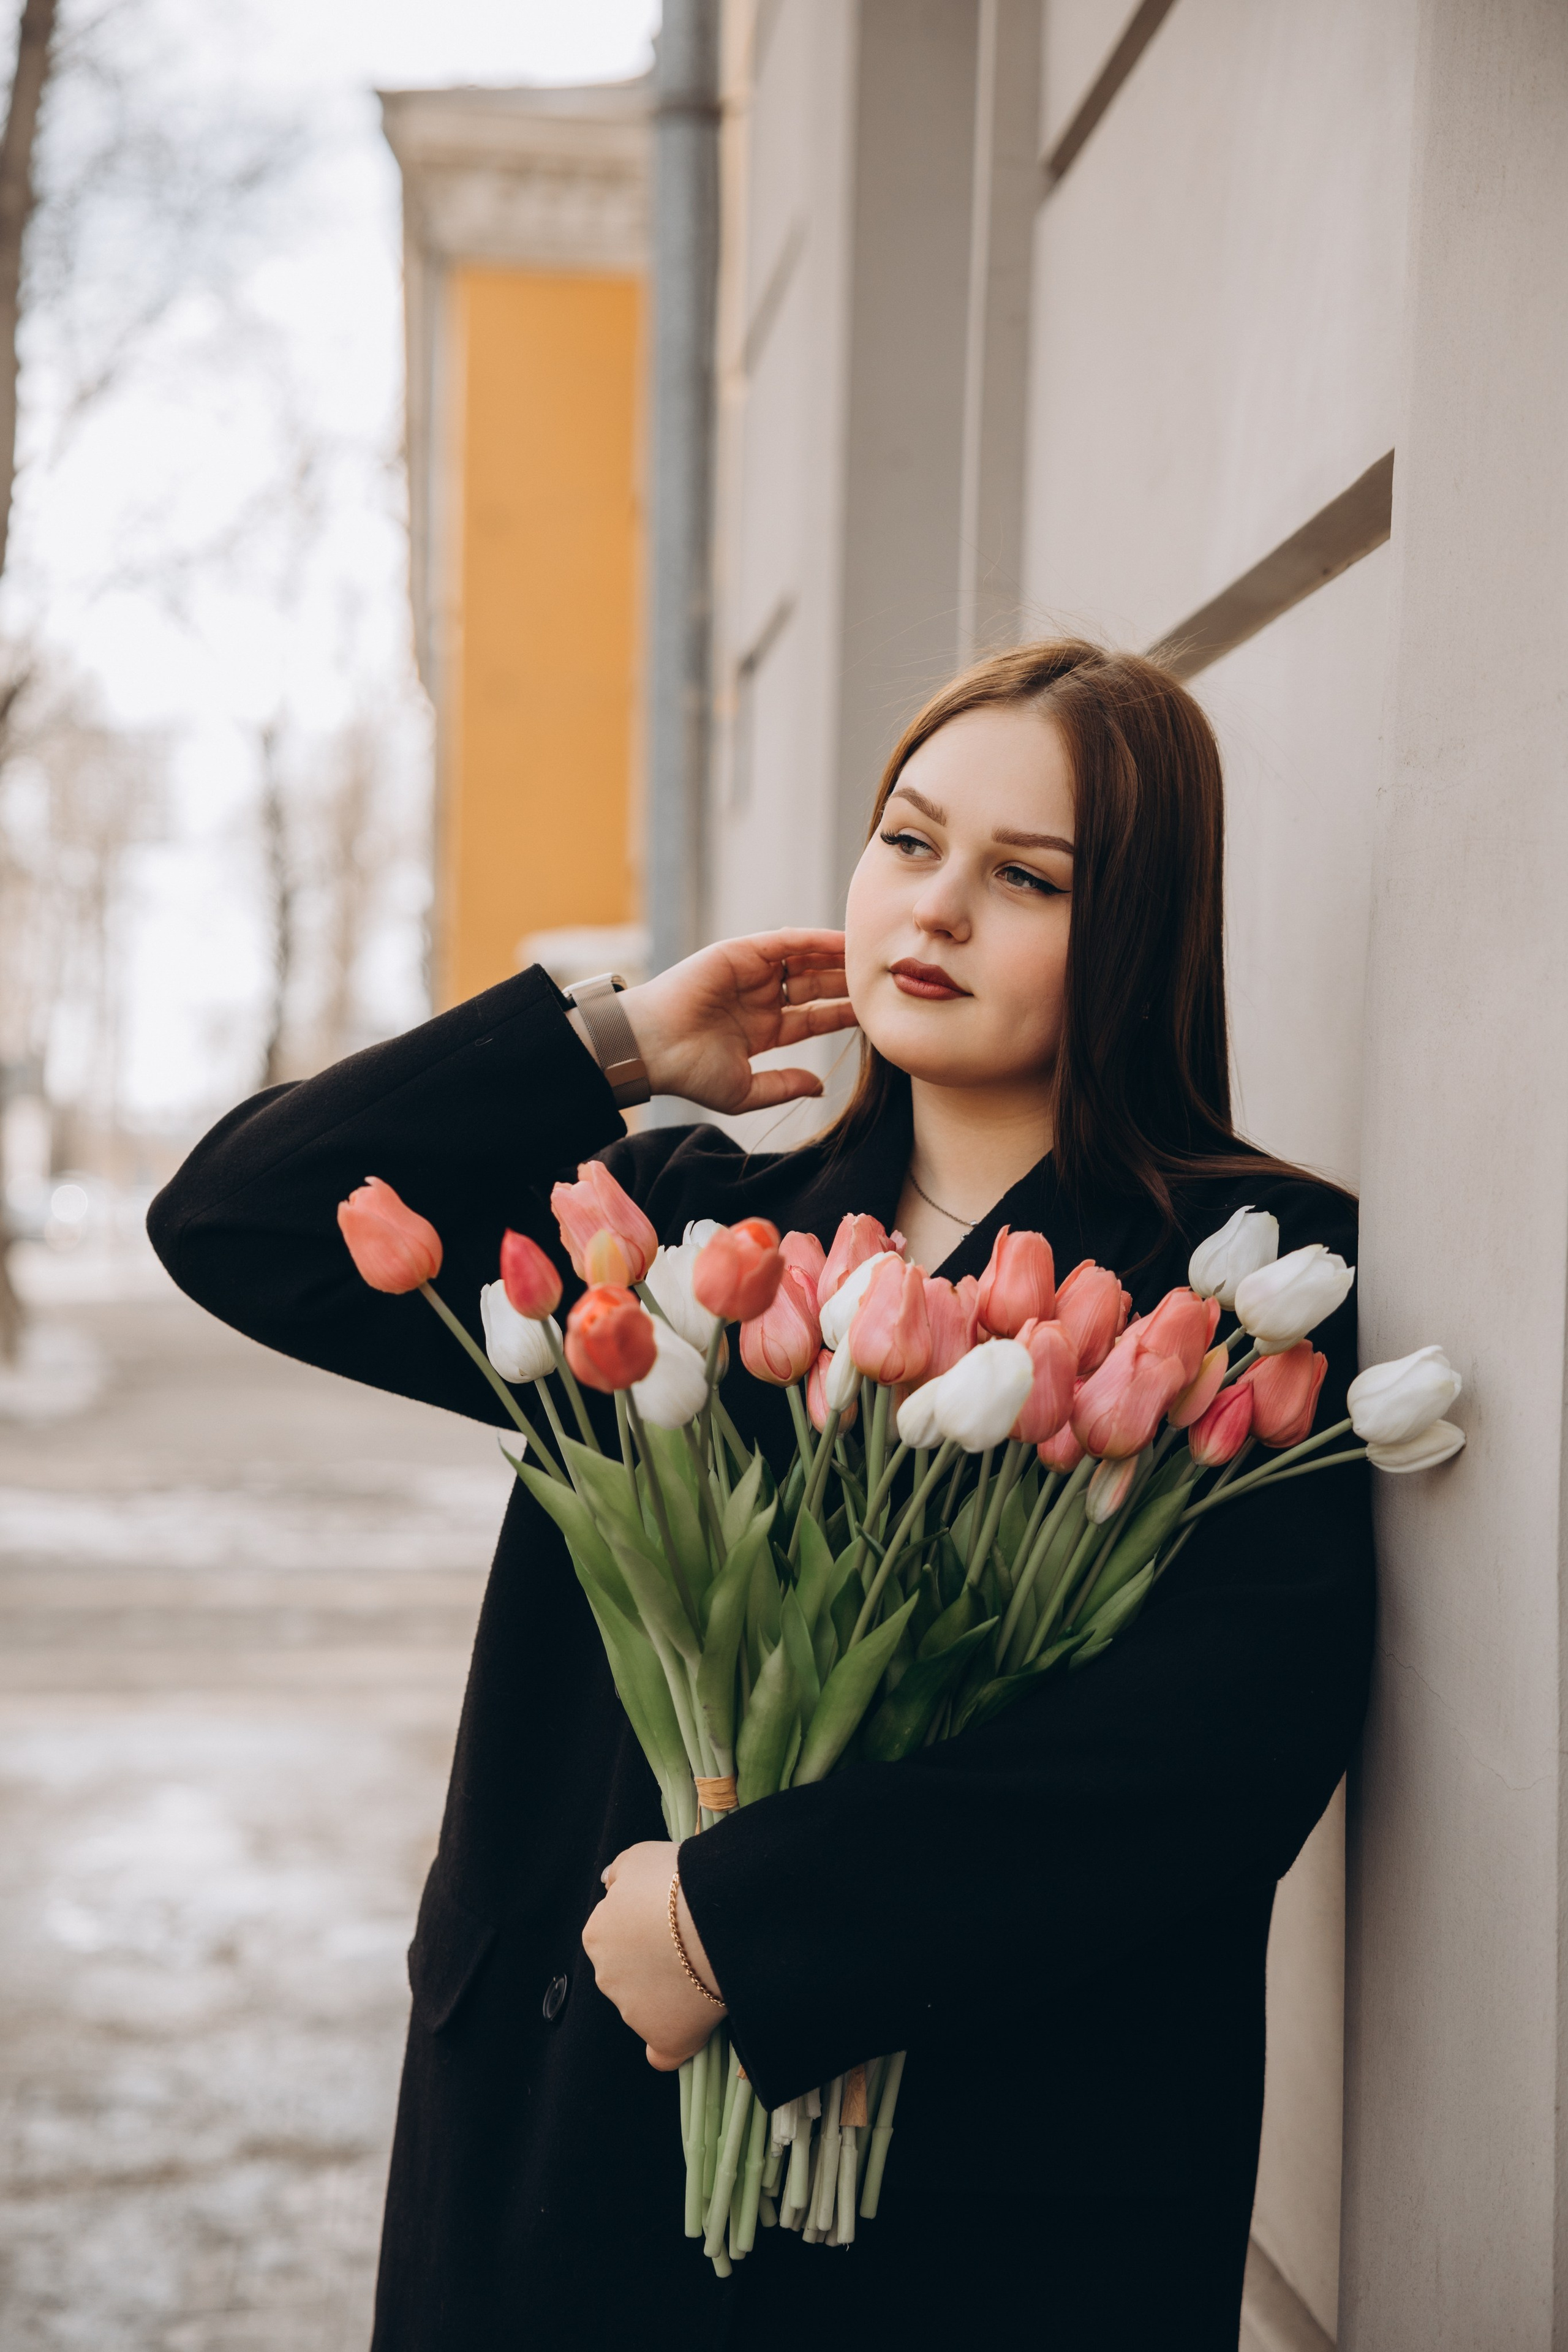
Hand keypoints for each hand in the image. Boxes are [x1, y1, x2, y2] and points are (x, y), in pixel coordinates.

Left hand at [582, 1840, 726, 2070]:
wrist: (713, 1914)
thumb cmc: (675, 1880)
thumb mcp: (638, 1858)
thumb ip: (618, 1873)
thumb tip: (607, 1884)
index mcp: (597, 1935)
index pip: (615, 1936)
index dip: (644, 1928)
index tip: (670, 1920)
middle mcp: (606, 1977)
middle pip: (628, 1973)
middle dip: (653, 1962)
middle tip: (690, 1943)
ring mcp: (634, 2012)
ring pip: (647, 2006)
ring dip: (668, 1995)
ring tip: (704, 1971)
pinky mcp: (665, 2038)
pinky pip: (664, 2053)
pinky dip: (672, 2047)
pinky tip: (686, 2037)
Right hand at [618, 930, 857, 1114]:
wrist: (652, 1049)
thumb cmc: (689, 1073)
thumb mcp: (745, 1090)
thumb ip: (784, 1085)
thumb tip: (821, 1085)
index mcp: (763, 1030)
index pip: (814, 1018)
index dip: (844, 1015)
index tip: (876, 1015)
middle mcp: (760, 999)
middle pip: (816, 986)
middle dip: (847, 983)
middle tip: (883, 980)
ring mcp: (752, 975)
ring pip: (805, 961)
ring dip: (837, 958)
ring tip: (870, 957)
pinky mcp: (741, 953)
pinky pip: (786, 942)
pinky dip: (814, 939)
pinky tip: (843, 942)